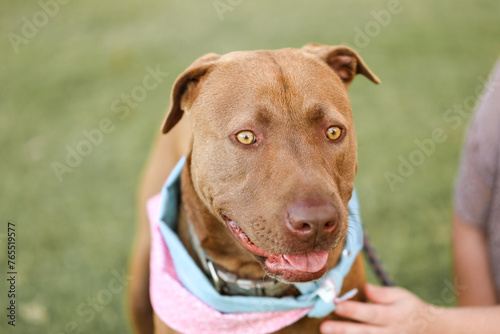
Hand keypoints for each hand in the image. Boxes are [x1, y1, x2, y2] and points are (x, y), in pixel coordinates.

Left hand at [320, 283, 439, 333]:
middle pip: (364, 333)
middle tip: (324, 327)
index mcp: (394, 315)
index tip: (336, 304)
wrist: (430, 330)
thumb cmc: (410, 309)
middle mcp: (391, 333)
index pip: (371, 313)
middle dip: (343, 330)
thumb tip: (363, 288)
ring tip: (326, 333)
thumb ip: (381, 294)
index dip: (354, 310)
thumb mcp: (401, 295)